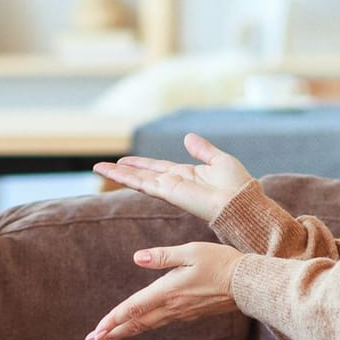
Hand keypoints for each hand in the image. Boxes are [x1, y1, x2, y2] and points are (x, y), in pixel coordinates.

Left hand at [84, 241, 242, 339]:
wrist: (247, 284)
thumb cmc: (220, 262)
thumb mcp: (191, 252)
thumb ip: (162, 256)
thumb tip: (137, 258)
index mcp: (168, 291)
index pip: (134, 307)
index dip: (113, 319)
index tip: (97, 330)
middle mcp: (171, 306)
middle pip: (135, 323)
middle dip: (111, 334)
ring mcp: (180, 313)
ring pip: (145, 326)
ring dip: (123, 333)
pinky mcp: (188, 314)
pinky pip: (158, 323)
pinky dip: (141, 328)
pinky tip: (135, 328)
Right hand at [92, 133, 252, 223]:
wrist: (241, 202)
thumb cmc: (237, 186)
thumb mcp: (219, 160)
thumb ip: (202, 150)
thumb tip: (188, 137)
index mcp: (186, 174)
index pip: (157, 167)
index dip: (141, 163)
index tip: (125, 160)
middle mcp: (174, 182)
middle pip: (142, 174)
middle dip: (123, 170)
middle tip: (102, 166)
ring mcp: (169, 188)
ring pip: (138, 179)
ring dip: (118, 174)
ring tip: (99, 168)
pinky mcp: (168, 192)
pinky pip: (143, 183)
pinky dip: (126, 178)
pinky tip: (113, 173)